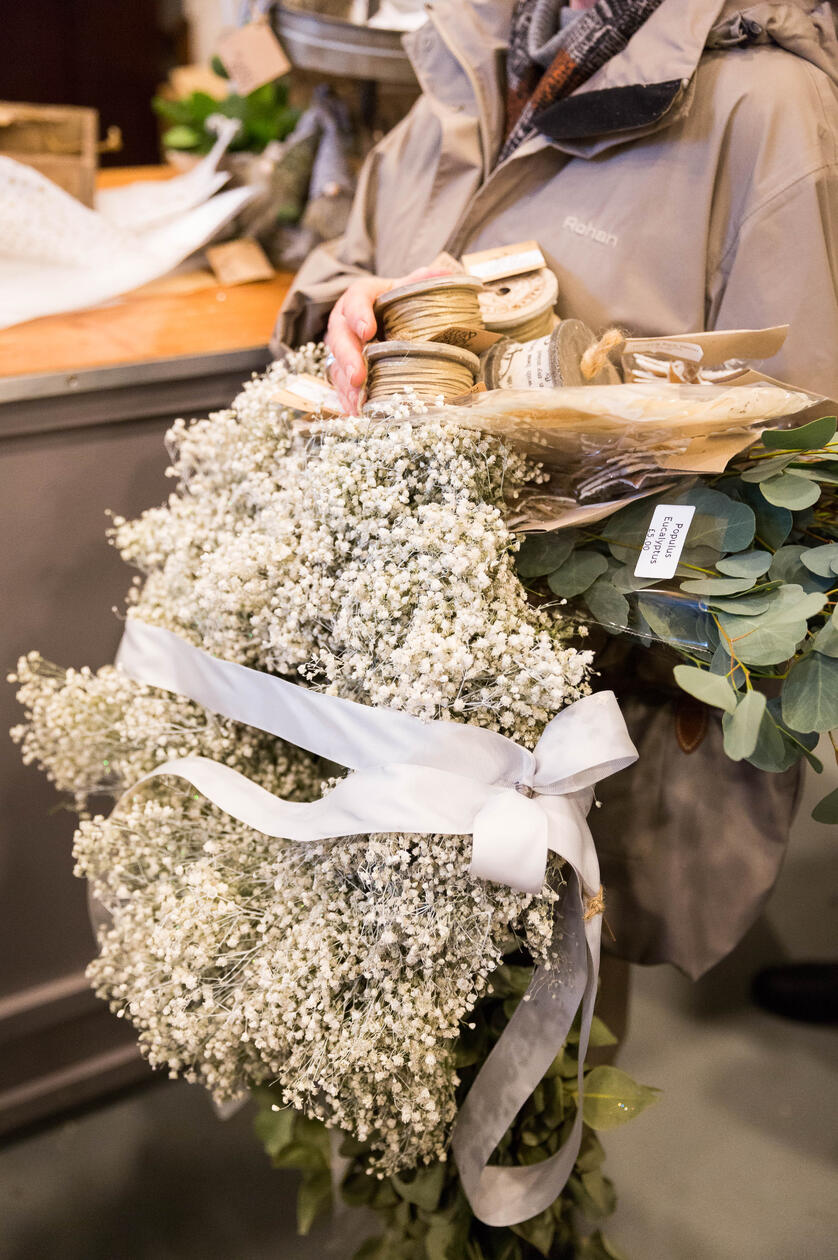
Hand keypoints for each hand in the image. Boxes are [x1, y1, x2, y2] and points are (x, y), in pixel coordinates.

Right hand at [325, 264, 453, 413]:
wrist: (382, 314)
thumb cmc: (396, 301)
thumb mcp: (407, 287)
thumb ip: (423, 281)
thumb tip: (446, 274)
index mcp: (361, 295)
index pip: (355, 299)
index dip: (358, 314)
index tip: (367, 330)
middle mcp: (345, 320)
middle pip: (340, 337)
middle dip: (348, 358)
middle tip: (358, 376)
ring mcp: (341, 345)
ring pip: (336, 364)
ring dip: (346, 384)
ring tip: (358, 401)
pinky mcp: (342, 366)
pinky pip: (340, 384)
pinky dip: (347, 399)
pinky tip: (355, 412)